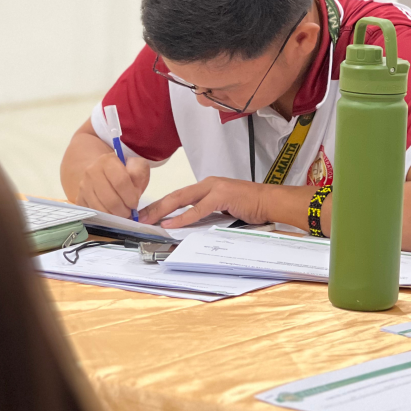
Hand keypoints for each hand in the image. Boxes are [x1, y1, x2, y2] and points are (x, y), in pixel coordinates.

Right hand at [75, 152, 148, 217]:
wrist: (106, 173)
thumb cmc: (125, 171)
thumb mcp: (138, 167)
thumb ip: (139, 175)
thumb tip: (135, 192)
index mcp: (108, 161)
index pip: (121, 182)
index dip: (131, 197)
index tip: (135, 204)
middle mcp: (92, 171)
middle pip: (110, 199)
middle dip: (123, 210)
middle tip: (129, 212)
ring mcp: (83, 186)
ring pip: (100, 209)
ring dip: (114, 216)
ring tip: (121, 213)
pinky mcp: (79, 199)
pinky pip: (93, 214)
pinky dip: (104, 218)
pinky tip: (112, 213)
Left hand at [139, 177, 268, 227]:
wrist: (270, 201)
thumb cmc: (251, 206)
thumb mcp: (224, 210)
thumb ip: (208, 213)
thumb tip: (190, 225)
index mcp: (207, 187)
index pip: (179, 196)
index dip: (162, 206)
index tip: (148, 215)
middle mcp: (208, 184)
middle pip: (175, 195)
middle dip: (156, 207)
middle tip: (140, 217)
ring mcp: (214, 188)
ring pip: (182, 199)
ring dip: (164, 210)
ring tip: (149, 220)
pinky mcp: (222, 196)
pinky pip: (198, 208)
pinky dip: (183, 217)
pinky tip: (171, 223)